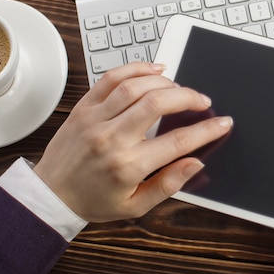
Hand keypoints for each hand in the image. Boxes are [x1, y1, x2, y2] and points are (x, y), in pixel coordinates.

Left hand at [33, 62, 231, 221]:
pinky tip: (154, 70)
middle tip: (202, 101)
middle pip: (158, 104)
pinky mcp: (84, 107)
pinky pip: (111, 78)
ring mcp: (95, 119)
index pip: (177, 141)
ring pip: (136, 86)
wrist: (51, 194)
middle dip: (188, 97)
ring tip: (180, 88)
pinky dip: (135, 68)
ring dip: (165, 82)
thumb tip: (196, 162)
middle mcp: (111, 139)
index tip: (222, 123)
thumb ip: (168, 184)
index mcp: (128, 166)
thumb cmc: (94, 200)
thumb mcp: (136, 205)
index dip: (206, 130)